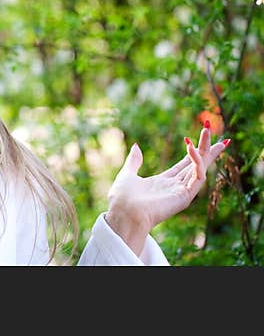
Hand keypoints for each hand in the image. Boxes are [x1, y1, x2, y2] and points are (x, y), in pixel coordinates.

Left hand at [104, 124, 229, 256]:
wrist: (123, 214)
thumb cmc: (122, 199)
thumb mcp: (127, 174)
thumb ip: (134, 161)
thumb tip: (136, 146)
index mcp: (164, 181)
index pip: (186, 164)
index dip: (195, 151)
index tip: (201, 138)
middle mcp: (176, 186)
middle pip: (198, 165)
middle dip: (209, 150)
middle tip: (222, 137)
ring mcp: (181, 192)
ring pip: (201, 168)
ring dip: (205, 150)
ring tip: (206, 130)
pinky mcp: (185, 197)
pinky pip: (197, 177)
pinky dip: (197, 162)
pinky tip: (191, 148)